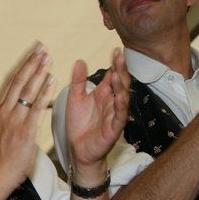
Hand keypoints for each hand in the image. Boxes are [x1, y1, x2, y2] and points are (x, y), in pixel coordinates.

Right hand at [0, 43, 55, 188]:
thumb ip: (8, 114)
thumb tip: (17, 103)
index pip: (12, 81)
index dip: (23, 65)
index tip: (32, 53)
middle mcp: (5, 110)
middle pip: (19, 80)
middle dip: (31, 62)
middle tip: (42, 47)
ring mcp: (14, 119)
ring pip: (27, 90)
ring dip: (38, 71)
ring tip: (48, 58)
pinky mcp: (25, 130)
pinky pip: (36, 107)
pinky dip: (44, 92)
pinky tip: (51, 80)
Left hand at [66, 48, 129, 182]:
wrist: (78, 149)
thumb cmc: (79, 124)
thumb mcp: (75, 98)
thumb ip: (78, 81)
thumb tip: (79, 60)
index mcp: (103, 93)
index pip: (112, 75)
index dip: (115, 64)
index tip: (116, 50)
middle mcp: (112, 102)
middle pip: (120, 83)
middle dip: (121, 70)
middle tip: (120, 56)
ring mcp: (115, 115)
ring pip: (123, 98)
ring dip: (121, 86)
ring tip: (117, 74)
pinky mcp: (114, 128)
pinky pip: (120, 116)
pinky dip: (121, 107)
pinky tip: (120, 97)